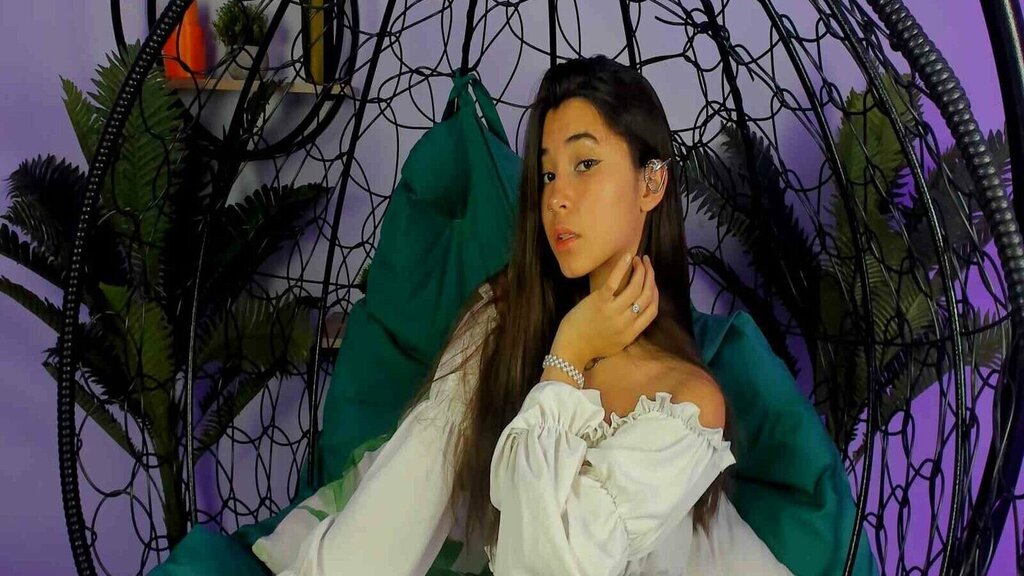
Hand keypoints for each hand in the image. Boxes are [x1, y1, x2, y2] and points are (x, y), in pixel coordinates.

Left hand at [550, 253, 658, 368]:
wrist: (571, 350)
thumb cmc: (590, 346)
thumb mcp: (616, 343)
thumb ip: (629, 330)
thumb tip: (635, 314)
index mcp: (632, 333)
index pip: (653, 310)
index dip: (655, 293)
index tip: (652, 283)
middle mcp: (627, 321)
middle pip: (647, 295)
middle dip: (650, 276)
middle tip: (647, 264)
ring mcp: (613, 311)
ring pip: (635, 286)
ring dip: (640, 270)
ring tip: (638, 259)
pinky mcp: (599, 301)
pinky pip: (615, 281)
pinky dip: (623, 267)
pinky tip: (628, 256)